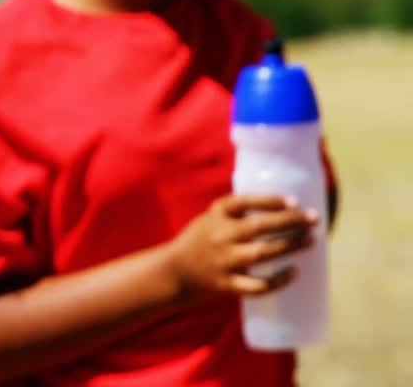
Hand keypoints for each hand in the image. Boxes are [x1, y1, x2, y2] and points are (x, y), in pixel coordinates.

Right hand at [166, 194, 317, 296]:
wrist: (173, 273)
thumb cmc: (199, 241)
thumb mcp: (210, 219)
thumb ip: (236, 213)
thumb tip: (282, 208)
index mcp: (215, 215)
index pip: (245, 202)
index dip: (270, 200)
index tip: (294, 201)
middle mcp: (219, 235)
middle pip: (260, 226)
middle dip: (290, 221)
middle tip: (313, 219)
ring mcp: (224, 261)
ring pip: (263, 253)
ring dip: (290, 246)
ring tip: (310, 241)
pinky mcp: (227, 284)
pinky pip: (258, 285)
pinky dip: (278, 280)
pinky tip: (293, 272)